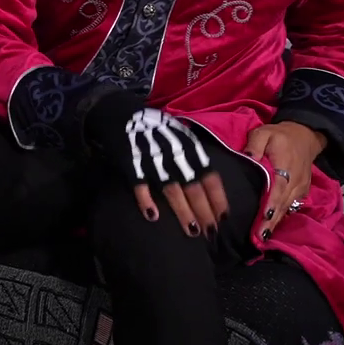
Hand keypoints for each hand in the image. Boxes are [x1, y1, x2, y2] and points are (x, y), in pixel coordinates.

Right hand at [89, 101, 229, 236]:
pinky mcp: (130, 163)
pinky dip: (146, 200)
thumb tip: (208, 183)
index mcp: (189, 147)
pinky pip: (140, 185)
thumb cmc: (154, 127)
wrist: (119, 111)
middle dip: (204, 212)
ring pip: (172, 190)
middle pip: (194, 188)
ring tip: (192, 232)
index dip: (218, 198)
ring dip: (184, 212)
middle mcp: (174, 154)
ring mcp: (152, 159)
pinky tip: (153, 216)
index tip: (224, 218)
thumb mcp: (179, 135)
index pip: (210, 177)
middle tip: (211, 233)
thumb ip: (193, 156)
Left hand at [248, 120, 326, 238]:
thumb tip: (248, 157)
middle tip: (258, 235)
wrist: (304, 136)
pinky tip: (271, 226)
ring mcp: (300, 187)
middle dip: (270, 220)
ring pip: (287, 208)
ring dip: (275, 222)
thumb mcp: (264, 133)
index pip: (277, 189)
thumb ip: (254, 144)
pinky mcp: (301, 190)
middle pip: (282, 203)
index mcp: (285, 167)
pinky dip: (281, 216)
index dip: (270, 204)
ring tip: (263, 236)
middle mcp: (294, 181)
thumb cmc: (279, 136)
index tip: (263, 217)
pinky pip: (291, 206)